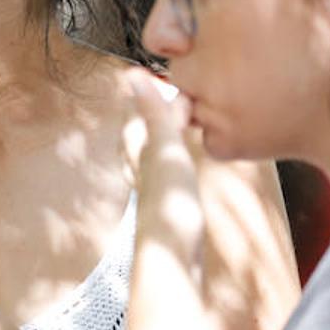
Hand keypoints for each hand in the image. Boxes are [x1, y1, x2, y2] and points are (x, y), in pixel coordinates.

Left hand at [129, 69, 204, 254]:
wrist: (175, 255)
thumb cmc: (169, 202)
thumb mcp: (165, 148)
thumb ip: (153, 112)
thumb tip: (131, 74)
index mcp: (133, 143)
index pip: (139, 103)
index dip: (158, 88)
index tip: (181, 75)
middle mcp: (137, 159)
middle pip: (149, 122)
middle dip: (167, 107)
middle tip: (194, 94)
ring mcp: (152, 178)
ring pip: (160, 142)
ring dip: (176, 128)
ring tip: (198, 117)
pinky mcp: (167, 195)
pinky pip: (171, 161)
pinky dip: (181, 150)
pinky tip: (193, 154)